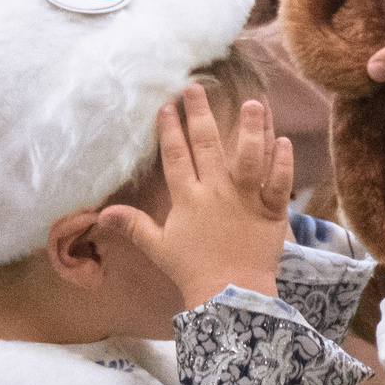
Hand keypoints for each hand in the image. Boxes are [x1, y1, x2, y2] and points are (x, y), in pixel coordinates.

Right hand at [99, 89, 294, 310]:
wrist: (230, 296)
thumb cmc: (193, 272)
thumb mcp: (158, 247)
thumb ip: (134, 225)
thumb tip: (101, 214)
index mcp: (187, 199)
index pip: (176, 157)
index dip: (170, 130)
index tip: (168, 106)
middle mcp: (215, 193)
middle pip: (207, 146)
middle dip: (200, 115)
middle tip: (196, 88)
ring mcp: (245, 200)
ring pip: (247, 157)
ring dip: (250, 129)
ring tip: (252, 104)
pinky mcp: (271, 212)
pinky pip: (278, 183)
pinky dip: (281, 162)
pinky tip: (282, 140)